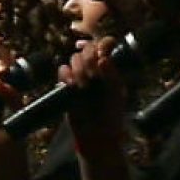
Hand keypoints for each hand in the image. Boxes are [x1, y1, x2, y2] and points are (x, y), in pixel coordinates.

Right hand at [58, 38, 126, 153]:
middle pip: (88, 48)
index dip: (102, 44)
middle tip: (94, 75)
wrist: (97, 134)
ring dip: (79, 70)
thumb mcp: (116, 94)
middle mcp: (95, 68)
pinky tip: (72, 86)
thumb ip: (112, 75)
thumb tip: (103, 58)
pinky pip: (63, 70)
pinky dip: (66, 75)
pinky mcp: (67, 84)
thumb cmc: (111, 114)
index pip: (105, 44)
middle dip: (89, 59)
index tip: (102, 52)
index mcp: (110, 67)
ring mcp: (80, 75)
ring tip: (84, 87)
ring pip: (75, 58)